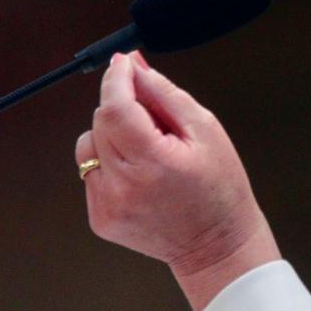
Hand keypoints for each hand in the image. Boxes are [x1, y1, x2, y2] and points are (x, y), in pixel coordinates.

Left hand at [76, 53, 279, 310]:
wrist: (217, 245)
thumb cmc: (220, 190)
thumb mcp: (205, 130)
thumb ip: (165, 94)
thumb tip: (134, 66)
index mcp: (153, 162)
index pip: (116, 106)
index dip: (117, 79)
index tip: (124, 64)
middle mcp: (123, 186)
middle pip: (100, 121)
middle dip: (124, 109)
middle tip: (158, 122)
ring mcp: (107, 205)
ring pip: (89, 144)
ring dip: (113, 137)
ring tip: (148, 153)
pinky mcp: (99, 217)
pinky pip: (91, 171)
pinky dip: (111, 163)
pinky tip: (141, 176)